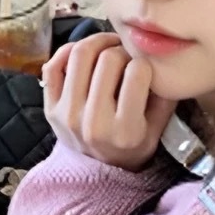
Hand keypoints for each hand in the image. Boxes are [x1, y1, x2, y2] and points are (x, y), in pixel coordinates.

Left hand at [43, 33, 174, 171]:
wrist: (99, 172)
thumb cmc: (132, 146)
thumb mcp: (158, 130)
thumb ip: (164, 97)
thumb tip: (158, 60)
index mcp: (126, 130)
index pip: (137, 72)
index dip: (144, 63)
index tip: (143, 69)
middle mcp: (95, 122)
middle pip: (109, 59)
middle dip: (122, 50)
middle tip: (126, 56)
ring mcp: (68, 115)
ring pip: (80, 55)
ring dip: (98, 42)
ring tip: (108, 47)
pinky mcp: (51, 109)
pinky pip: (53, 66)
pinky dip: (67, 52)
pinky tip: (83, 55)